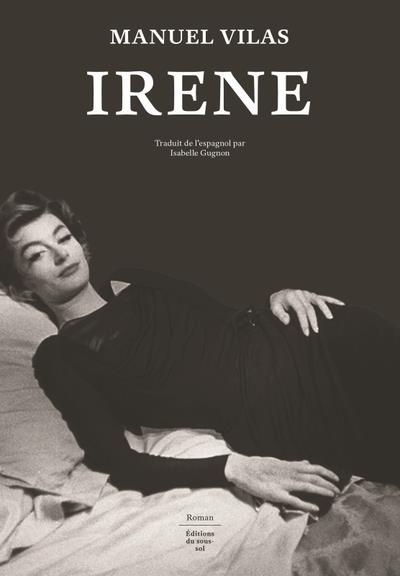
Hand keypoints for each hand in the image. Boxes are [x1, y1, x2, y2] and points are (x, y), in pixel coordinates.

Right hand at [225, 453, 340, 513]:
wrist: (243, 469)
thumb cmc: (259, 465)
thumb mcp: (278, 461)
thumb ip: (293, 463)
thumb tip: (306, 462)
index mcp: (290, 465)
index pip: (313, 467)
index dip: (326, 472)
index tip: (336, 477)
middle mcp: (290, 472)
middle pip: (314, 477)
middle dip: (328, 483)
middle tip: (338, 490)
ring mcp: (284, 483)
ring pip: (308, 486)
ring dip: (322, 490)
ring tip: (332, 495)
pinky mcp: (277, 494)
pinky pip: (294, 500)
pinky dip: (306, 504)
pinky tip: (315, 508)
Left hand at [269, 289, 344, 335]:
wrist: (279, 295)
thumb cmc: (277, 303)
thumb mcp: (274, 308)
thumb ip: (280, 315)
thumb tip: (287, 322)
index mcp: (292, 296)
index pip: (300, 310)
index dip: (304, 322)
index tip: (307, 332)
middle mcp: (301, 293)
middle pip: (310, 308)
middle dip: (314, 320)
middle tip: (316, 331)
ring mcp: (307, 293)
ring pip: (319, 301)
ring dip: (325, 310)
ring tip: (330, 318)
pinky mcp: (312, 295)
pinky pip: (324, 297)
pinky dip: (333, 300)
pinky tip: (341, 304)